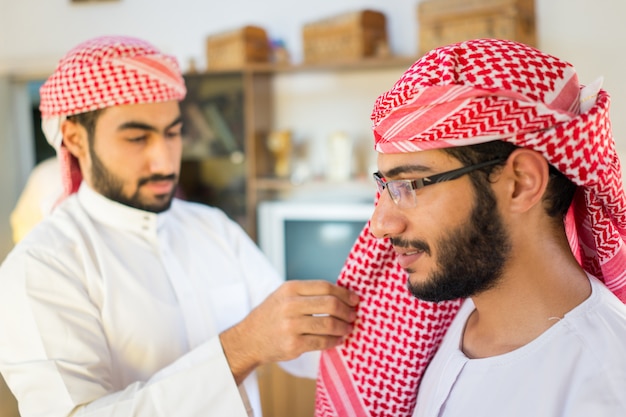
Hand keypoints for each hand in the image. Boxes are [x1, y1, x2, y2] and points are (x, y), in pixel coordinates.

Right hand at [219, 280, 358, 383]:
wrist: (248, 339)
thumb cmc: (271, 316)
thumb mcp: (283, 296)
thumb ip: (307, 293)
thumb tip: (341, 295)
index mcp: (289, 288)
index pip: (325, 286)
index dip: (344, 293)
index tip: (355, 299)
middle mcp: (289, 305)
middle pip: (330, 304)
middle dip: (346, 310)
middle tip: (353, 315)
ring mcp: (291, 325)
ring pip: (329, 324)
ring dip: (343, 327)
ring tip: (348, 328)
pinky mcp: (293, 344)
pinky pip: (322, 342)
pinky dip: (334, 341)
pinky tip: (338, 340)